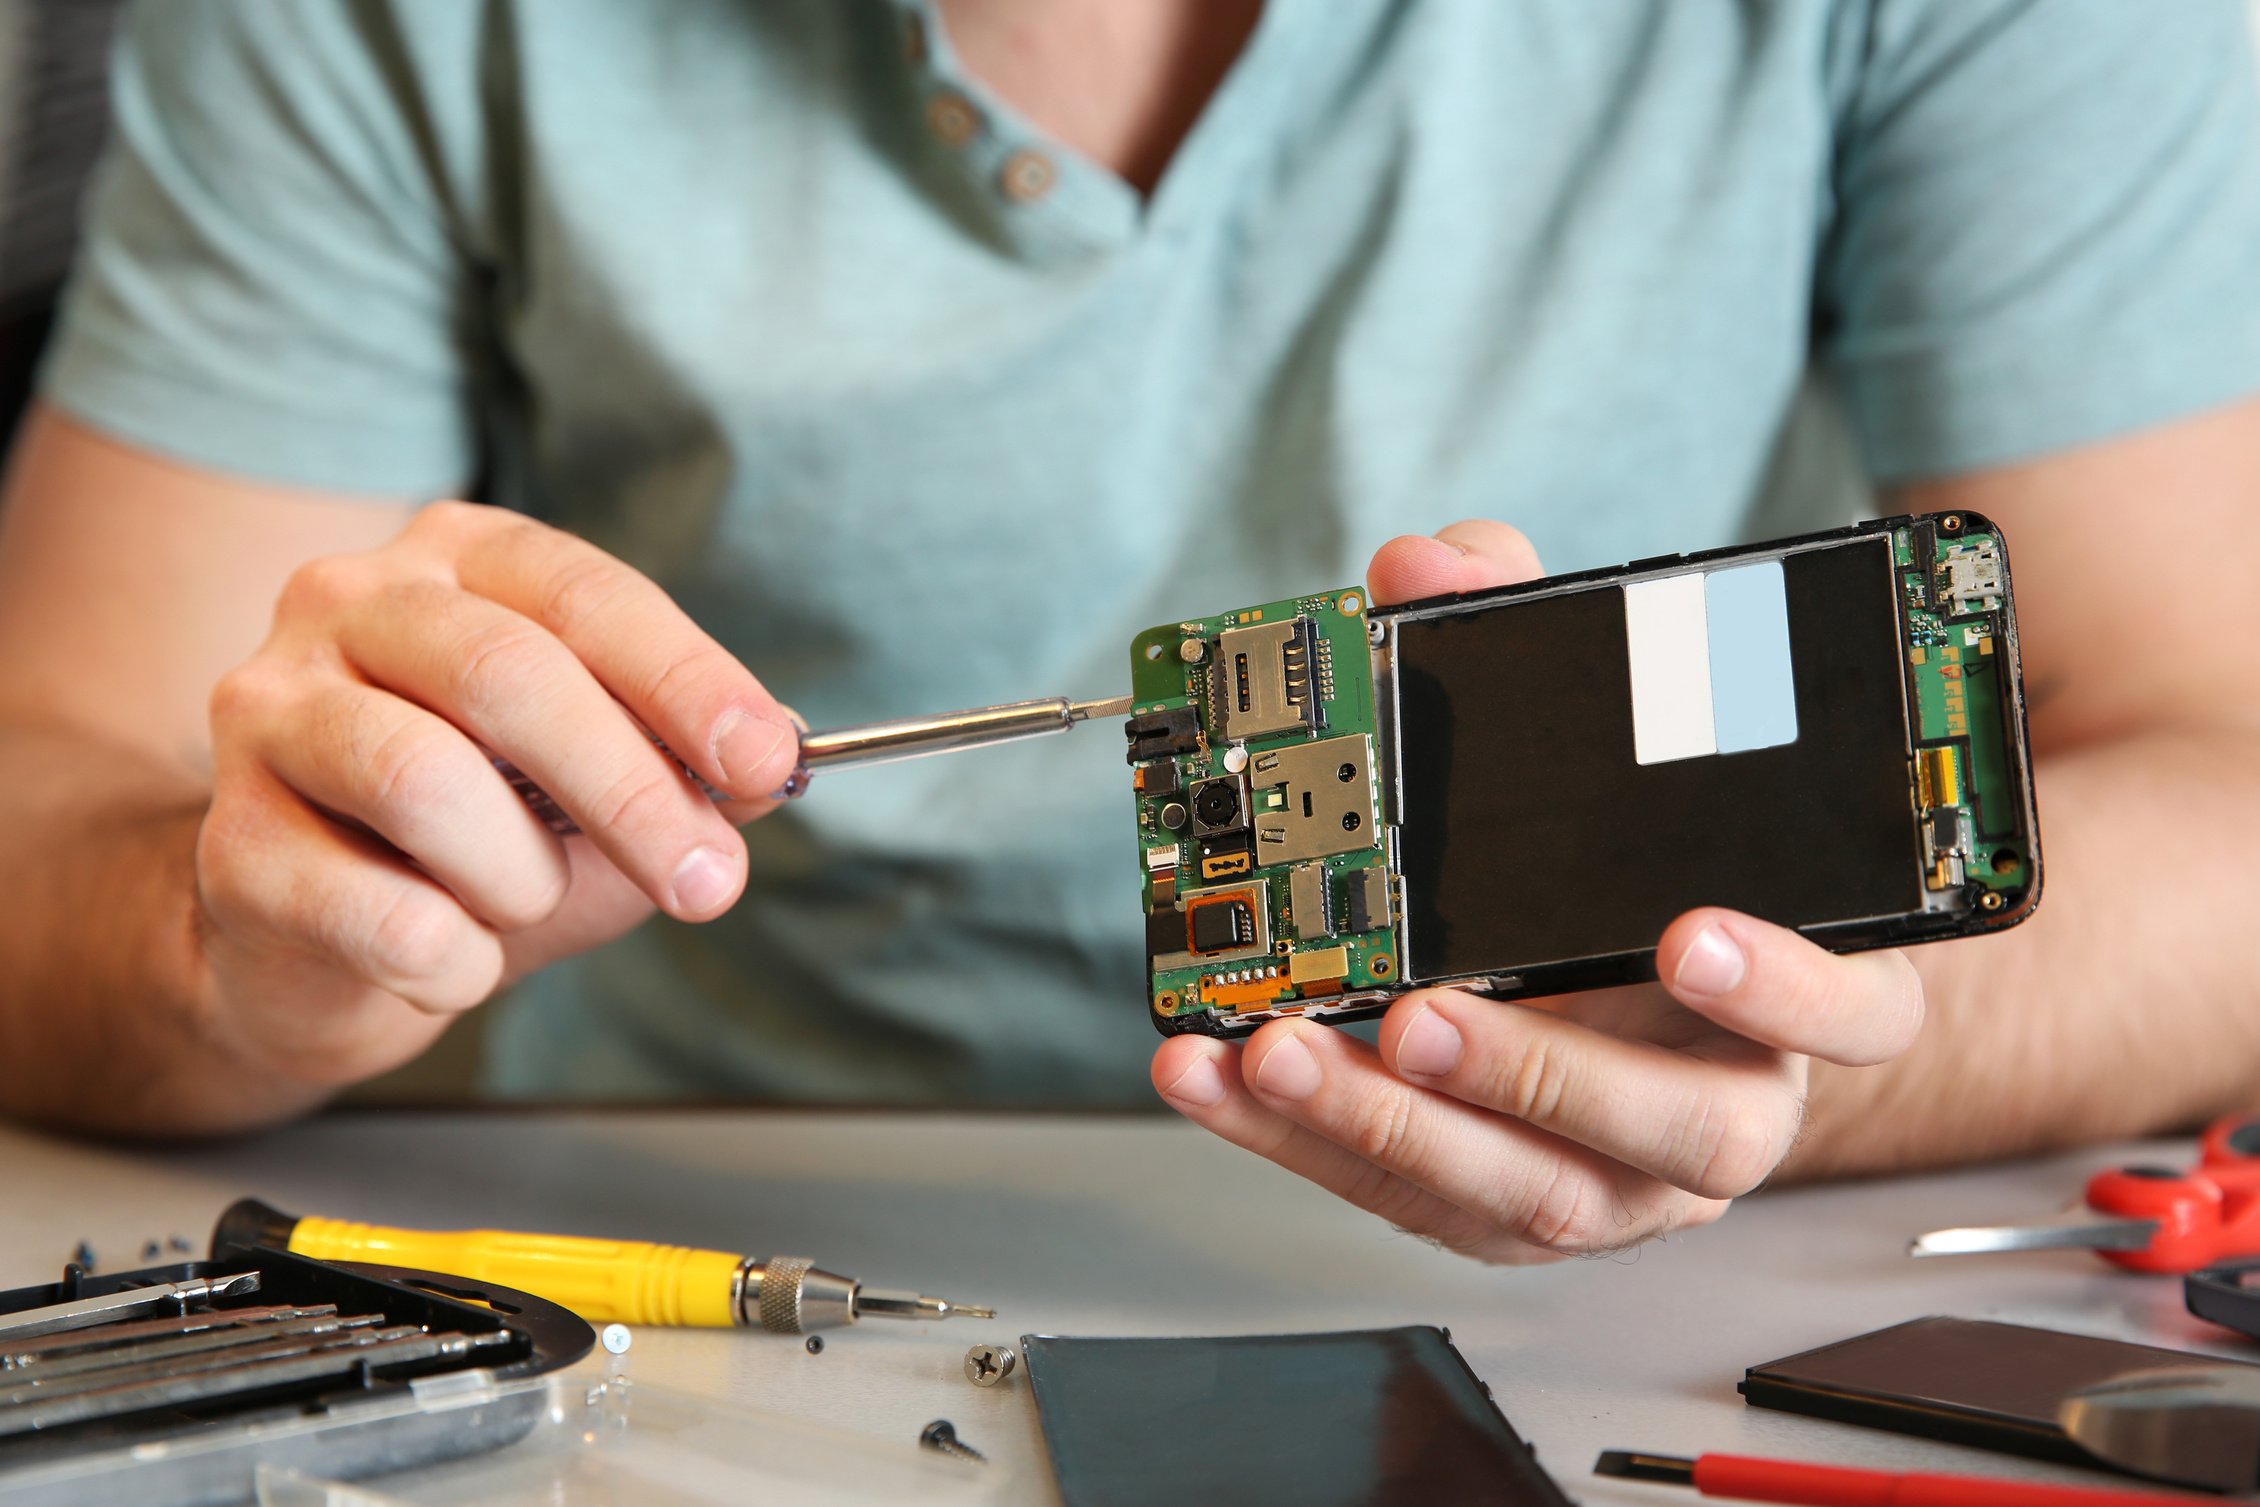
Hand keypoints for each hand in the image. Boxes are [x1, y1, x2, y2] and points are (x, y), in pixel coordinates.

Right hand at [196, 501, 799, 1088]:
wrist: (332, 951)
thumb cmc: (485, 845)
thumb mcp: (607, 796)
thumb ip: (689, 770)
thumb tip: (775, 760)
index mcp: (458, 560)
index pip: (586, 595)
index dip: (688, 680)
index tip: (767, 761)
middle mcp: (346, 603)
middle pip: (507, 674)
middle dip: (631, 790)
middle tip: (707, 881)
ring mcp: (270, 711)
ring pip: (425, 780)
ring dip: (521, 874)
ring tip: (528, 904)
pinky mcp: (230, 841)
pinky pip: (376, 910)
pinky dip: (453, 959)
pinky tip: (454, 959)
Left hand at [1150, 521, 1925, 1259]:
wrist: (1610, 1002)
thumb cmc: (1621, 873)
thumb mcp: (1589, 743)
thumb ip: (1526, 639)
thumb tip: (1427, 566)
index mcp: (1792, 998)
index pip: (1857, 1014)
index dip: (1791, 988)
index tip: (1693, 938)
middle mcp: (1724, 1109)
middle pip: (1674, 1130)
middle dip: (1536, 1073)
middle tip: (1421, 1015)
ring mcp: (1619, 1183)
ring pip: (1528, 1192)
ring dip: (1388, 1122)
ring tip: (1280, 1050)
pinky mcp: (1504, 1215)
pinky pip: (1409, 1200)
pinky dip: (1303, 1142)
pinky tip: (1223, 1077)